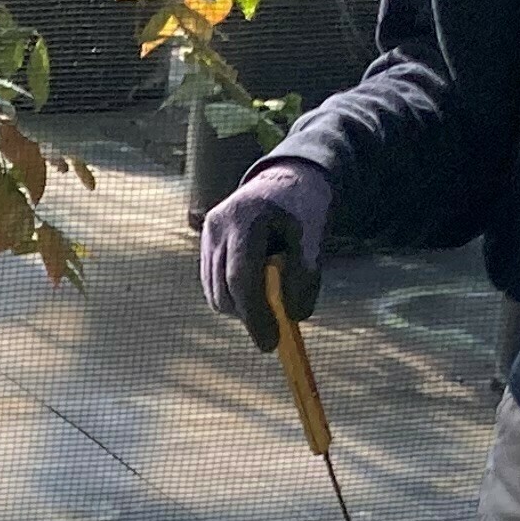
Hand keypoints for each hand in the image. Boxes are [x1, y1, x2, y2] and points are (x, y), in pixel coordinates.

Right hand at [200, 160, 333, 351]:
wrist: (285, 178)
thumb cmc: (304, 208)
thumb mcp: (314, 237)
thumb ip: (306, 275)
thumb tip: (294, 316)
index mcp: (246, 219)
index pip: (241, 279)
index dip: (255, 315)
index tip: (271, 343)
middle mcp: (217, 226)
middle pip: (223, 291)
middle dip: (248, 317)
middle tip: (274, 330)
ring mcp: (207, 236)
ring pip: (215, 293)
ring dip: (241, 308)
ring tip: (269, 298)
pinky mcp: (205, 246)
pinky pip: (213, 286)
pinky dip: (234, 298)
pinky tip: (256, 288)